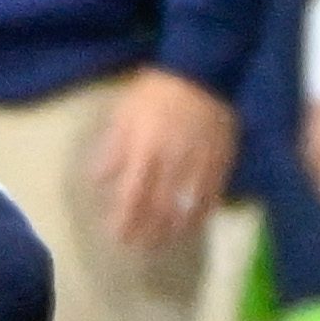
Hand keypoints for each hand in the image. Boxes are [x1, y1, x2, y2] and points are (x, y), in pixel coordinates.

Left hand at [88, 68, 237, 250]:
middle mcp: (172, 164)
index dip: (126, 220)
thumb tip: (99, 180)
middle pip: (160, 208)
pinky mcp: (220, 162)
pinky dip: (203, 214)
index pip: (133, 196)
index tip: (118, 236)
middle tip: (141, 248)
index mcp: (146, 151)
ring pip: (187, 206)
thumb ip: (112, 148)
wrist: (202, 73)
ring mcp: (199, 165)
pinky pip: (212, 194)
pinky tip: (195, 225)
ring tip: (165, 242)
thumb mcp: (124, 114)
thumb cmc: (155, 92)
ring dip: (174, 229)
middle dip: (149, 231)